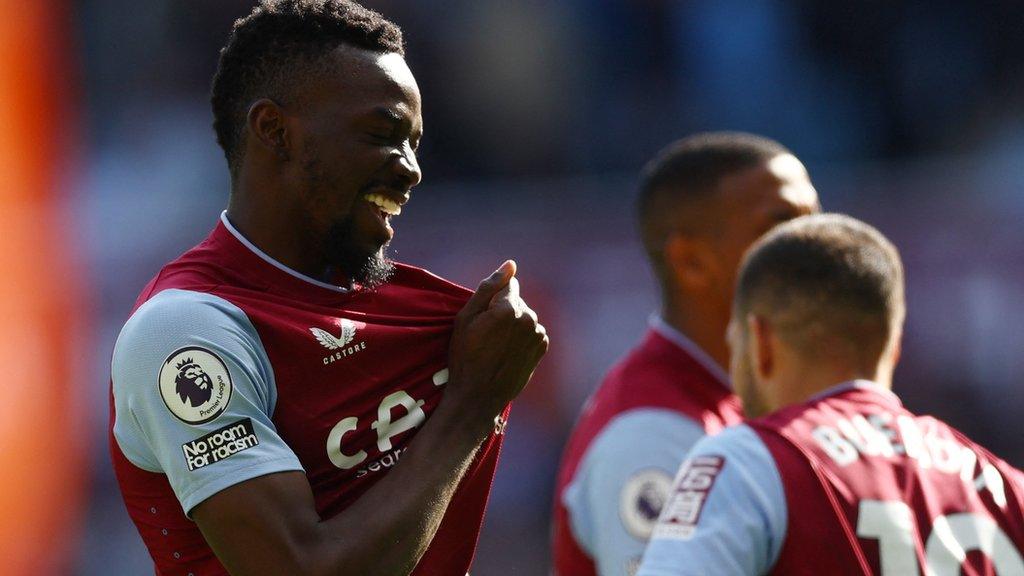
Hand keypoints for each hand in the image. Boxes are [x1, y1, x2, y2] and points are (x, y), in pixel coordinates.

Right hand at [447, 260, 548, 427]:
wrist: (478, 396)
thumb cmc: (465, 356)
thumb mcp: (466, 318)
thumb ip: (489, 287)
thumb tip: (511, 264)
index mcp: (510, 308)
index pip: (508, 287)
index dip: (493, 301)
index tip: (483, 319)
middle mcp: (529, 318)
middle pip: (517, 302)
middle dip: (504, 312)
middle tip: (486, 336)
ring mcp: (538, 334)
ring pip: (525, 317)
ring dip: (514, 325)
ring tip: (496, 346)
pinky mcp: (542, 348)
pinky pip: (532, 332)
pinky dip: (522, 338)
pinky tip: (507, 352)